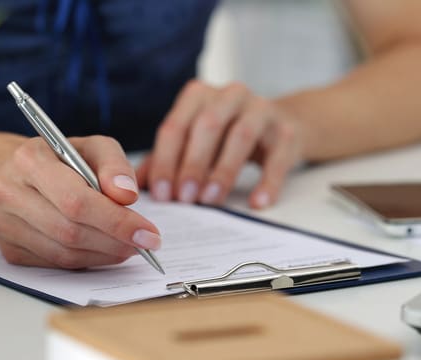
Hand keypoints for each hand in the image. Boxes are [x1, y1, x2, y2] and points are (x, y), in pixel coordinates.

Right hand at [0, 135, 160, 268]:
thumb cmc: (61, 158)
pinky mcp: (8, 249)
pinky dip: (86, 261)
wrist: (17, 172)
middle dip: (115, 241)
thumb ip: (114, 165)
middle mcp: (7, 191)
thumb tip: (127, 196)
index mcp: (28, 159)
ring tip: (128, 246)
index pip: (76, 200)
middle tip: (144, 244)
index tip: (148, 233)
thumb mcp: (93, 147)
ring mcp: (2, 224)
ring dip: (104, 255)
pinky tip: (104, 251)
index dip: (116, 221)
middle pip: (69, 231)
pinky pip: (54, 264)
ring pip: (63, 253)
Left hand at [137, 80, 304, 208]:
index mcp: (199, 95)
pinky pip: (277, 157)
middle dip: (193, 163)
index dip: (166, 160)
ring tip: (211, 199)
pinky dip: (267, 181)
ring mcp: (262, 109)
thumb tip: (133, 186)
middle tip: (184, 198)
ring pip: (241, 135)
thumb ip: (165, 160)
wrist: (282, 125)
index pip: (176, 126)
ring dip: (224, 170)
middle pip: (207, 125)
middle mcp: (230, 95)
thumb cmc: (228, 136)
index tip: (162, 193)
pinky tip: (257, 202)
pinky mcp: (287, 131)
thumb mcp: (194, 142)